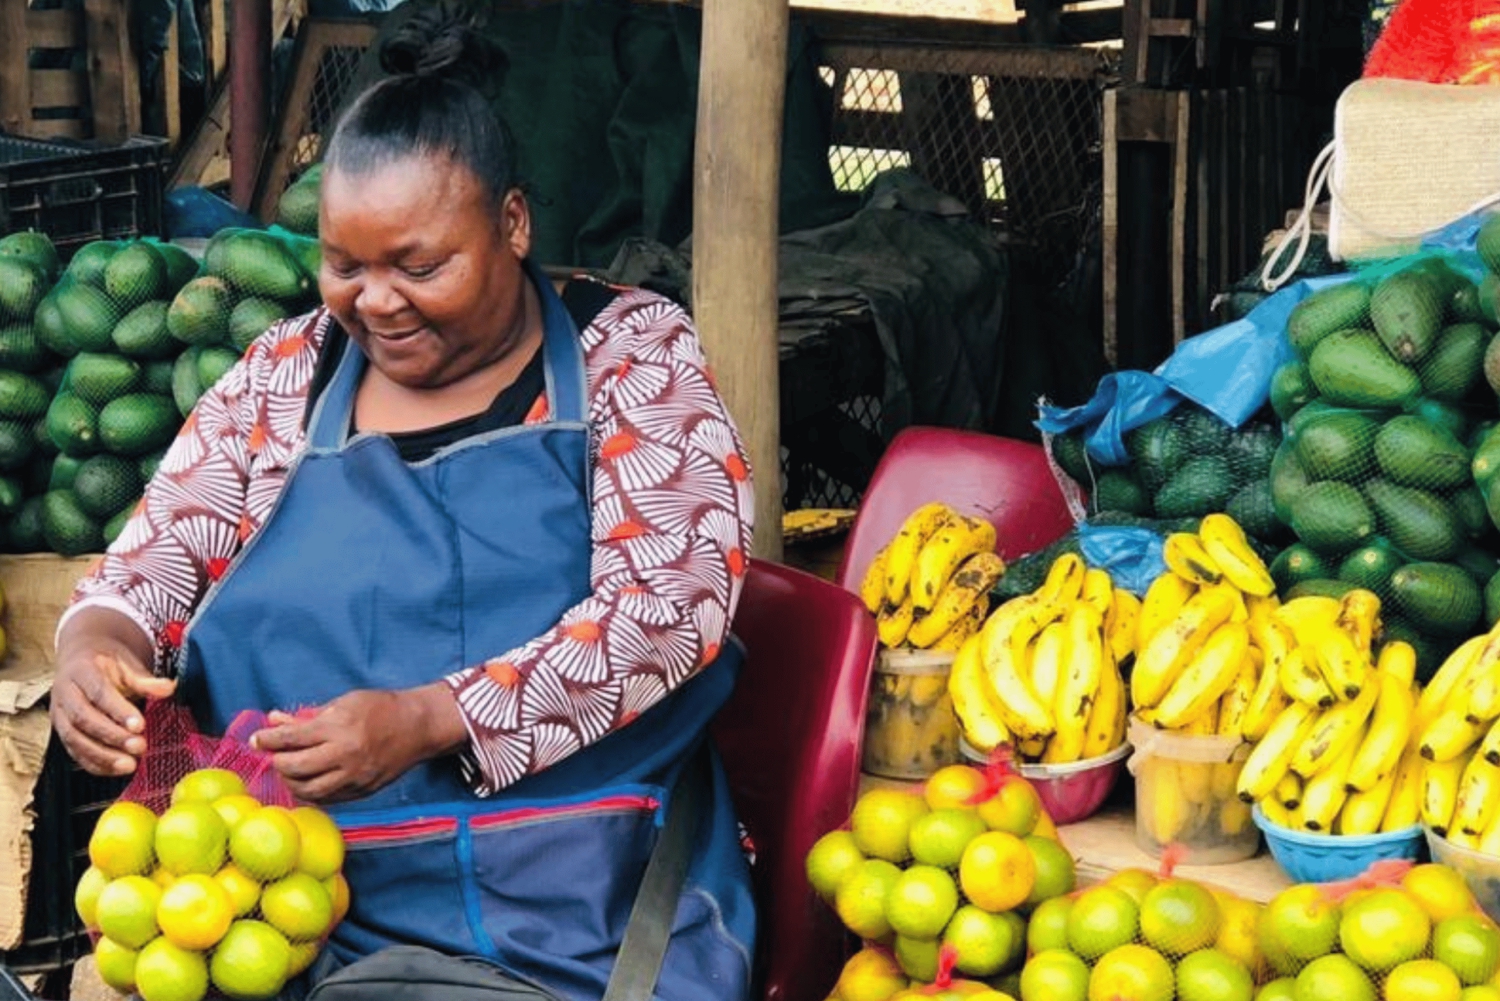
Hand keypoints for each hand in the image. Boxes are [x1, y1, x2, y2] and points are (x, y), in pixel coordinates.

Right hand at [52, 613, 175, 776]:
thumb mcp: (126, 664)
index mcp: (82, 671)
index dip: (119, 711)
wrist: (80, 660)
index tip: (140, 725)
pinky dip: (95, 764)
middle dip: (112, 736)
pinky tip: (116, 770)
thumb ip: (145, 679)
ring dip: (102, 756)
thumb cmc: (107, 664)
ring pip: (75, 739)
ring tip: (129, 765)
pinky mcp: (61, 732)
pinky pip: (74, 752)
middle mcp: (65, 694)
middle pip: (84, 719)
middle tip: (139, 747)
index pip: (99, 693)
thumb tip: (168, 688)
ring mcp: (60, 715)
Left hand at [252, 684, 467, 803]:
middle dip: (277, 763)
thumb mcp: (343, 703)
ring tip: (289, 771)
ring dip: (291, 782)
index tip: (256, 739)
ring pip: (309, 791)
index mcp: (340, 728)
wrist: (418, 727)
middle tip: (274, 757)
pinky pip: (328, 798)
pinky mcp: (363, 790)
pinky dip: (312, 792)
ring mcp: (355, 776)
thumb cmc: (381, 708)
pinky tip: (309, 781)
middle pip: (295, 768)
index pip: (292, 738)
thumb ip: (308, 716)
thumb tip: (274, 720)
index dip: (268, 740)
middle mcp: (346, 755)